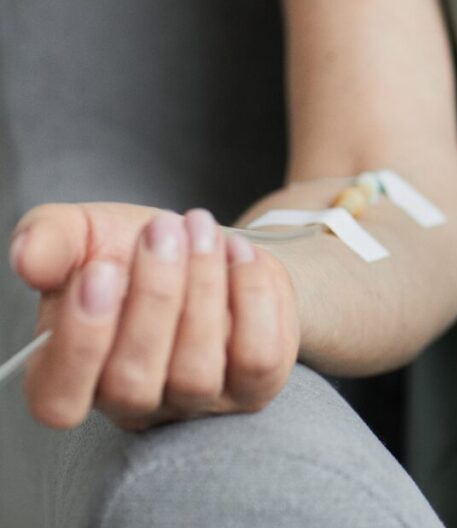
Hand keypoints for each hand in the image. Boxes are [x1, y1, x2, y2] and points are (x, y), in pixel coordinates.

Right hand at [9, 202, 298, 429]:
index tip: (101, 269)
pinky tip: (239, 253)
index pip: (59, 399)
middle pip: (134, 381)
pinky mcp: (253, 385)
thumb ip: (50, 241)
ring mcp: (197, 401)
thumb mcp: (84, 233)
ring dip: (203, 287)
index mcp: (72, 376)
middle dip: (153, 295)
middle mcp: (134, 403)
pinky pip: (257, 358)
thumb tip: (26, 257)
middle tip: (164, 227)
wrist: (209, 243)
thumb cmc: (132, 249)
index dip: (80, 341)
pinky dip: (251, 296)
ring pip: (197, 370)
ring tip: (201, 229)